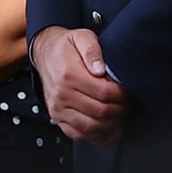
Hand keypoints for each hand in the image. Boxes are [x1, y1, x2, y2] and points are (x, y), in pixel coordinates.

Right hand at [31, 26, 129, 145]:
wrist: (45, 54)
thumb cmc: (66, 47)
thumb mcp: (81, 37)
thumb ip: (92, 50)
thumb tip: (100, 69)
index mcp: (69, 74)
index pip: (104, 93)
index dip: (121, 95)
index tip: (126, 92)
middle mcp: (62, 95)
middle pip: (100, 112)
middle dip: (119, 110)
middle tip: (126, 104)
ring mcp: (58, 109)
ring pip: (91, 127)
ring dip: (111, 124)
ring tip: (119, 115)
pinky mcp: (58, 119)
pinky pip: (79, 135)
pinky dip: (97, 136)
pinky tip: (107, 127)